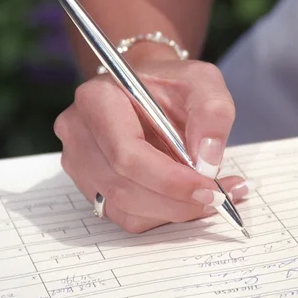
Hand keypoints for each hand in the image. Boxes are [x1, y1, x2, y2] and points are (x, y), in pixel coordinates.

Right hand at [54, 59, 251, 232]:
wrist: (150, 90)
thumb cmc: (171, 83)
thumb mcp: (202, 81)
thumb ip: (211, 112)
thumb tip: (207, 160)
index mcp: (97, 99)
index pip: (127, 154)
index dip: (169, 179)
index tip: (209, 187)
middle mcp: (79, 133)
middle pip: (123, 187)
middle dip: (177, 200)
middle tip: (219, 196)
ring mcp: (80, 163)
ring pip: (126, 208)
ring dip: (174, 210)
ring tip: (214, 195)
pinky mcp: (91, 186)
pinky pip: (128, 216)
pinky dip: (164, 214)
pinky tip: (190, 199)